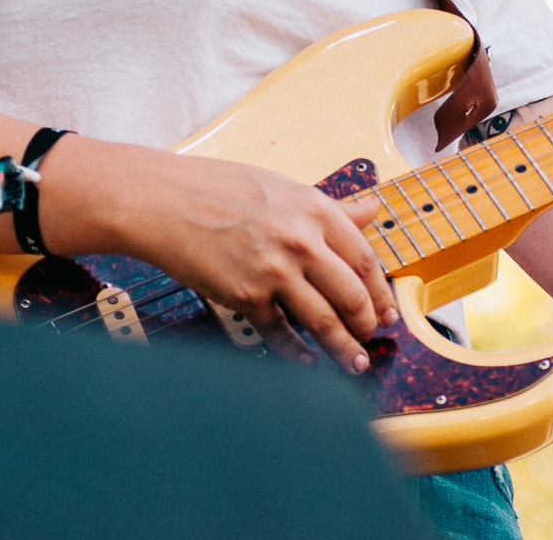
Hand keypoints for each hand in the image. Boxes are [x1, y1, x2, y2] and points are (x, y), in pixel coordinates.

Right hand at [82, 147, 396, 372]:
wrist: (164, 200)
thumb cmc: (221, 189)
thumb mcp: (285, 188)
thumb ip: (333, 208)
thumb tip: (373, 209)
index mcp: (317, 210)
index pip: (365, 260)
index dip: (381, 291)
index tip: (388, 310)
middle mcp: (302, 241)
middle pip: (352, 295)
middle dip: (367, 324)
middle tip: (372, 337)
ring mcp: (274, 271)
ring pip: (324, 321)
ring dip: (344, 349)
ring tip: (355, 364)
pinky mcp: (246, 296)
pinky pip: (280, 335)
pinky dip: (297, 354)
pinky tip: (308, 362)